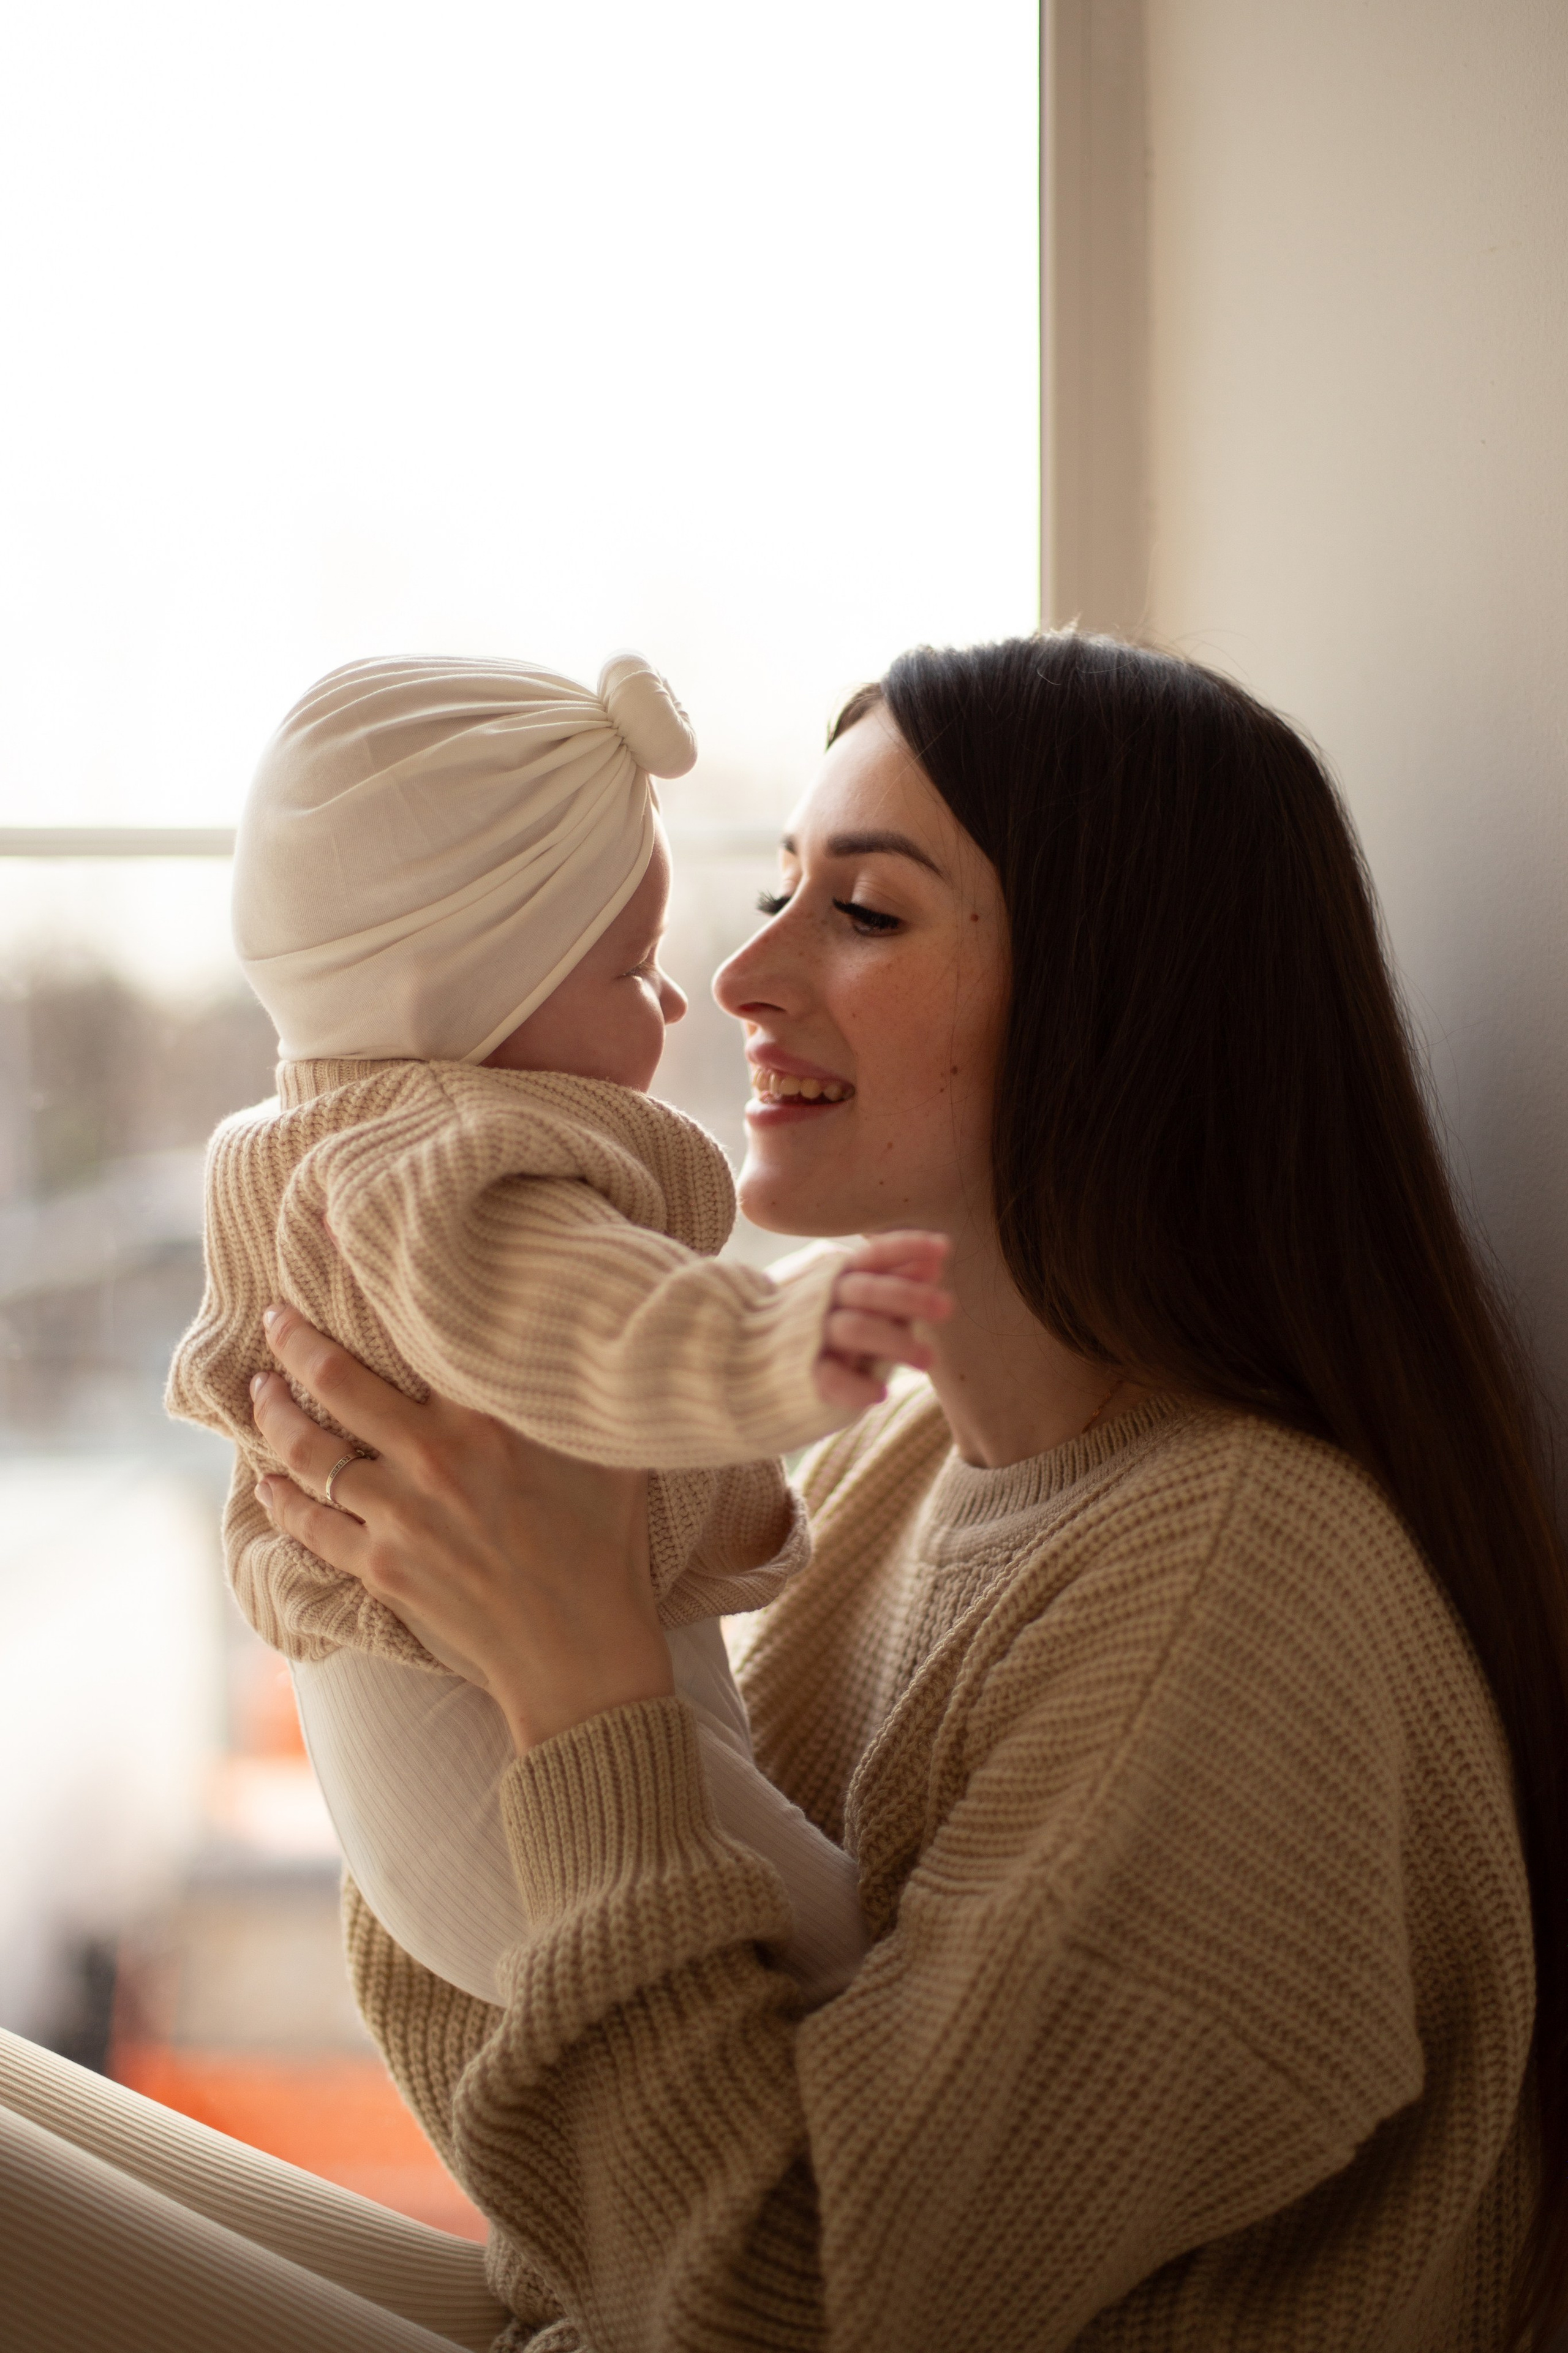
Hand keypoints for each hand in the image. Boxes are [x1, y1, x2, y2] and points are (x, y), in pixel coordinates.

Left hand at [249, 1305, 672, 1753]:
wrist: (580, 1653)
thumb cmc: (606, 1546)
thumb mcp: (610, 1451)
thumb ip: (579, 1392)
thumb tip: (592, 1328)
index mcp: (489, 1418)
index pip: (416, 1333)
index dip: (371, 1283)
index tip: (333, 1237)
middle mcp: (433, 1458)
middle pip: (336, 1384)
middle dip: (294, 1344)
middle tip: (273, 1319)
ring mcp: (398, 1516)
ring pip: (308, 1454)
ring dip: (274, 1417)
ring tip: (260, 1392)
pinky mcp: (379, 1568)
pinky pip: (308, 1524)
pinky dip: (280, 1499)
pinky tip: (267, 1481)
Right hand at [813, 1230, 952, 1415]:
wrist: (753, 1367)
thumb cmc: (818, 1327)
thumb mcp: (853, 1298)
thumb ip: (891, 1280)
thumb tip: (937, 1261)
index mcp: (836, 1276)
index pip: (873, 1256)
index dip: (907, 1248)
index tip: (945, 1247)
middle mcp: (821, 1299)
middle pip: (868, 1290)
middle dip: (909, 1295)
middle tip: (948, 1307)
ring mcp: (810, 1335)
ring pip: (855, 1329)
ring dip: (896, 1342)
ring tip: (929, 1360)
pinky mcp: (800, 1373)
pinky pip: (829, 1376)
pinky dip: (856, 1386)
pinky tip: (879, 1394)